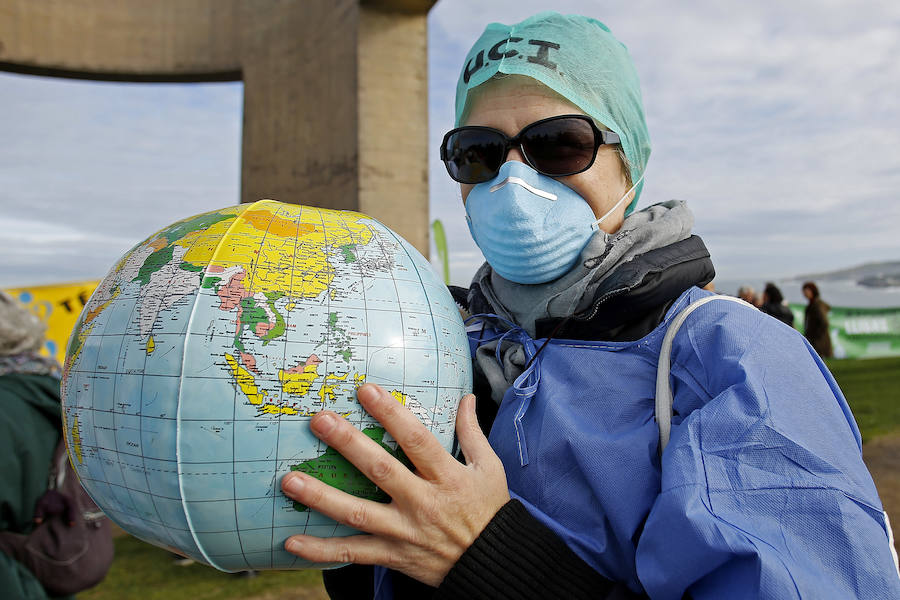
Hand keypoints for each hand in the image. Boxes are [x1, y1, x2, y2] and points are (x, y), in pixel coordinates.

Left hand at [281, 383, 509, 586]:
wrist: (493, 565)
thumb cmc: (490, 511)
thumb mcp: (490, 469)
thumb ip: (472, 433)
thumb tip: (466, 399)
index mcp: (447, 477)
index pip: (416, 440)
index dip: (392, 414)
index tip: (366, 390)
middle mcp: (423, 503)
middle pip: (381, 470)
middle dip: (348, 444)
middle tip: (320, 421)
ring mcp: (404, 532)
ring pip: (358, 514)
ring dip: (322, 497)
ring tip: (290, 480)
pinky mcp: (393, 555)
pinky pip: (353, 554)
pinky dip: (321, 551)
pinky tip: (291, 541)